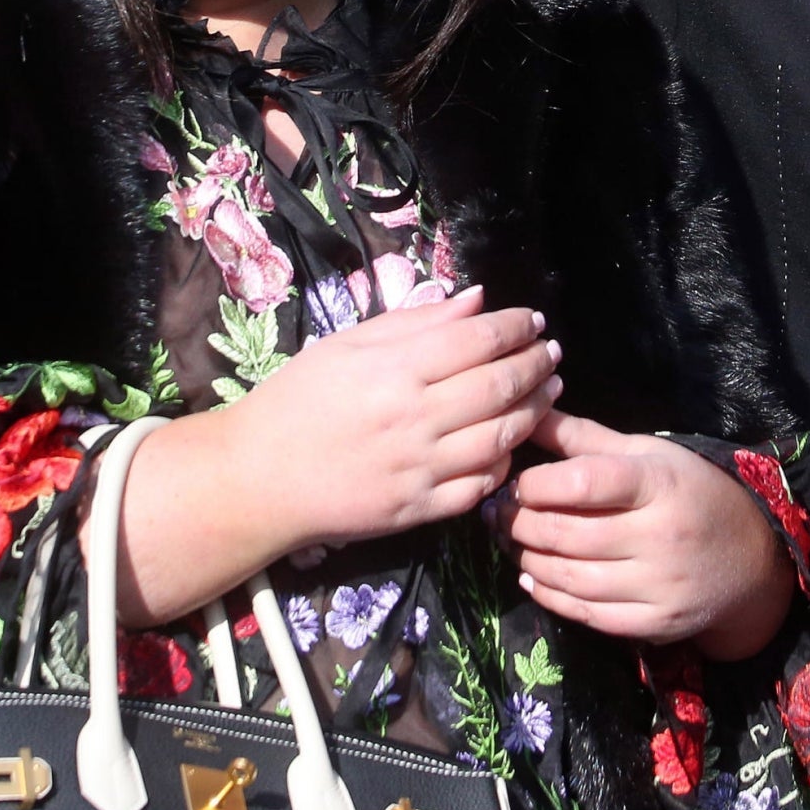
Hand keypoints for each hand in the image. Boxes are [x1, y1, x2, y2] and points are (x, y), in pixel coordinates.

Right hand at [244, 289, 561, 551]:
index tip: (533, 319)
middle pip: (499, 385)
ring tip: (549, 389)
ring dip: (535, 410)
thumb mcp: (346, 344)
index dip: (515, 327)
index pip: (478, 339)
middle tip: (551, 351)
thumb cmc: (297, 400)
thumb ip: (416, 321)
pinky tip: (512, 443)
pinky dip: (504, 462)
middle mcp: (414, 418)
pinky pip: (480, 485)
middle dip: (536, 364)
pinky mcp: (418, 509)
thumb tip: (476, 299)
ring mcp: (420, 468)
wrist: (258, 479)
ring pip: (501, 436)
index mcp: (395, 369)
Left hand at [495, 411, 793, 658]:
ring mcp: (659, 585)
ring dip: (527, 559)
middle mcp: (661, 535)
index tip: (515, 482)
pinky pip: (587, 614)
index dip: (537, 484)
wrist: (752, 560)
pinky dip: (550, 596)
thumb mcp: (646, 453)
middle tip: (496, 514)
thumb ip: (582, 438)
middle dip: (520, 524)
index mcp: (659, 483)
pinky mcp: (654, 623)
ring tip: (509, 541)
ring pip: (570, 578)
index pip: (585, 482)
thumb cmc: (690, 492)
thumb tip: (525, 412)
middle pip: (569, 534)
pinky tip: (532, 577)